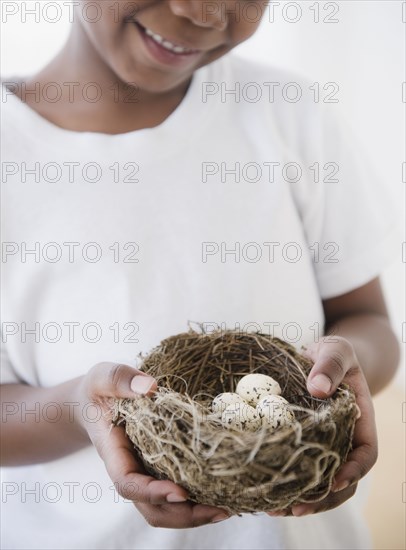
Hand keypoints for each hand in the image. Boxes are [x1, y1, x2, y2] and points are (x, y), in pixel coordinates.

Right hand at [75, 362, 229, 526]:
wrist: (95, 403)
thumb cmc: (98, 390)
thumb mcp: (102, 377)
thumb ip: (119, 380)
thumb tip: (150, 387)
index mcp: (114, 453)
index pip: (128, 484)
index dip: (152, 493)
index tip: (180, 492)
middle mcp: (131, 470)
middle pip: (152, 508)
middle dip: (184, 515)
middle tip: (219, 509)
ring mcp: (146, 472)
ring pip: (167, 508)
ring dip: (195, 513)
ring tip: (227, 507)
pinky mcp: (161, 467)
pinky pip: (177, 491)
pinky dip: (198, 498)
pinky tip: (223, 492)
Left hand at [268, 336, 377, 516]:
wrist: (320, 358)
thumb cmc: (333, 354)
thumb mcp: (336, 350)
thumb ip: (330, 365)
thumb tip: (318, 389)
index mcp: (360, 422)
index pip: (365, 454)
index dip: (353, 472)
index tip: (334, 482)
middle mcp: (344, 440)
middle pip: (341, 480)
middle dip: (321, 499)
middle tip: (295, 508)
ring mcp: (323, 445)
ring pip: (318, 481)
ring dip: (300, 499)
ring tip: (274, 509)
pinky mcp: (302, 444)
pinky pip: (297, 468)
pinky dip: (284, 482)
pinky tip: (264, 492)